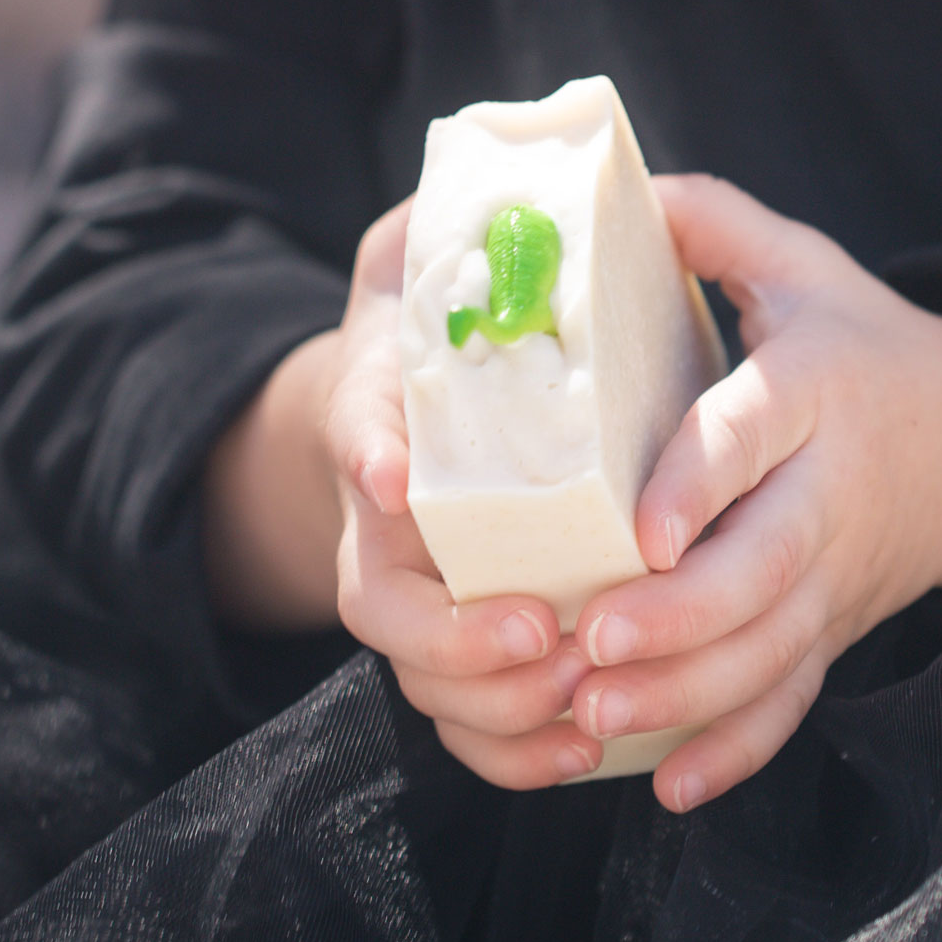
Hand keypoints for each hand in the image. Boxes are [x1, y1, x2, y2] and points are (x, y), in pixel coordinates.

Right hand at [205, 200, 601, 785]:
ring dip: (498, 712)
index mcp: (385, 428)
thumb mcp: (420, 262)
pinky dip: (517, 750)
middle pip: (383, 610)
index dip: (372, 460)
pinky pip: (471, 720)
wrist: (423, 412)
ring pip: (425, 683)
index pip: (356, 440)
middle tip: (540, 636)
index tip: (402, 481)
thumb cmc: (434, 334)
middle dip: (455, 639)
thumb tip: (486, 191)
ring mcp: (423, 595)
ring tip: (581, 708)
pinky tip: (585, 746)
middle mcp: (390, 529)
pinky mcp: (469, 643)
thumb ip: (439, 231)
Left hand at [570, 174, 941, 813]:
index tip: (639, 532)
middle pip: (765, 570)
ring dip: (685, 694)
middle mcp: (828, 494)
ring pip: (770, 652)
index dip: (700, 481)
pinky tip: (669, 784)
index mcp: (815, 394)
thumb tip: (614, 186)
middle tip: (589, 644)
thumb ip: (712, 220)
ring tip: (592, 715)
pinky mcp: (835, 626)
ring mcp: (836, 575)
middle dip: (681, 618)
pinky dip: (738, 749)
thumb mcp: (801, 265)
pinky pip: (793, 700)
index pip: (752, 435)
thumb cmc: (863, 343)